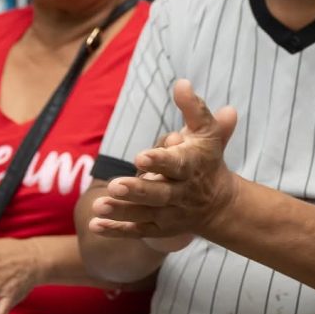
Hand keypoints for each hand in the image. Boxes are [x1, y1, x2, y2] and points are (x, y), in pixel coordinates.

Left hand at [88, 79, 237, 241]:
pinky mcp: (160, 228)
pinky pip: (137, 231)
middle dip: (138, 190)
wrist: (219, 203)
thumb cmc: (206, 159)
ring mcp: (171, 213)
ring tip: (98, 205)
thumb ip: (193, 108)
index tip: (140, 157)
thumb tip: (181, 82)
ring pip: (145, 214)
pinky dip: (116, 230)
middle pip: (159, 193)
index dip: (159, 161)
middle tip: (115, 185)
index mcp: (192, 166)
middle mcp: (182, 192)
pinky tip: (94, 225)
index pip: (176, 164)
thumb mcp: (206, 132)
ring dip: (122, 211)